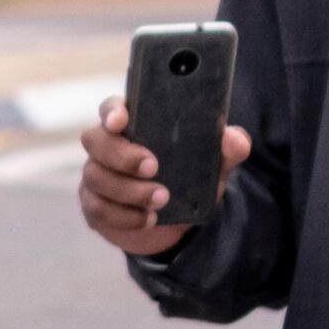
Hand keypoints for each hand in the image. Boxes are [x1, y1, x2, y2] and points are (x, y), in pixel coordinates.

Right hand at [77, 99, 250, 256]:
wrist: (177, 221)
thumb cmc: (189, 179)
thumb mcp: (213, 165)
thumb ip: (227, 149)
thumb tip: (234, 139)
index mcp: (132, 125)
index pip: (111, 108)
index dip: (112, 111)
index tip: (121, 120)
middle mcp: (107, 146)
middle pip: (96, 140)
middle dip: (123, 155)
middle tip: (154, 167)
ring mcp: (96, 176)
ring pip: (96, 176)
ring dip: (130, 190)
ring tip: (162, 199)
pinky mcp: (94, 205)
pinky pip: (97, 208)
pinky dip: (124, 215)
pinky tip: (147, 219)